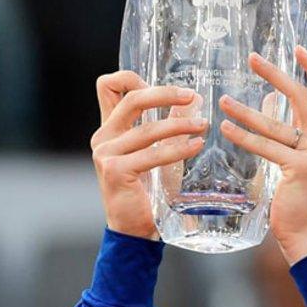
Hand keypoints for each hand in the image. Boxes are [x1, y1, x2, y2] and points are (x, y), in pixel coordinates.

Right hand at [91, 72, 205, 239]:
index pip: (108, 86)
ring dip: (180, 125)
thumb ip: (169, 125)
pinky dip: (178, 149)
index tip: (167, 88)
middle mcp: (103, 136)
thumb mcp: (159, 151)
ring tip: (203, 125)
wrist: (135, 228)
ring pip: (147, 129)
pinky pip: (152, 154)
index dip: (132, 78)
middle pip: (132, 99)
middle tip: (192, 96)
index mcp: (110, 128)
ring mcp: (105, 153)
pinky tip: (197, 146)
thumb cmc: (150, 190)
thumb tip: (193, 100)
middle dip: (165, 94)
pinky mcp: (115, 171)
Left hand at [218, 46, 306, 263]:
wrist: (303, 234)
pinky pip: (266, 146)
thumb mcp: (292, 160)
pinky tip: (225, 129)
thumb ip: (285, 132)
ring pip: (276, 125)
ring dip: (246, 111)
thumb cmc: (294, 199)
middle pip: (302, 97)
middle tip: (252, 58)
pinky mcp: (299, 167)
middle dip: (276, 74)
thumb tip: (265, 101)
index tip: (297, 49)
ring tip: (222, 102)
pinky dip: (244, 136)